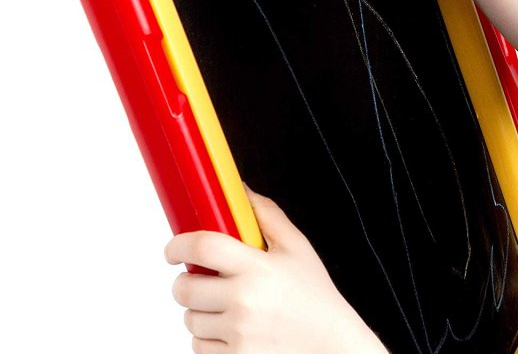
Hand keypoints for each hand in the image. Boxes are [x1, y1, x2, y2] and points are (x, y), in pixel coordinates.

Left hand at [165, 186, 388, 353]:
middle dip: (187, 280)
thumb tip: (241, 191)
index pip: (203, 247)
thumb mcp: (296, 247)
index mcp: (257, 268)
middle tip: (203, 278)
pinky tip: (231, 328)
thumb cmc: (314, 294)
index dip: (179, 244)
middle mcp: (243, 301)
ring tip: (226, 306)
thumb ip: (266, 215)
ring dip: (199, 311)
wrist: (331, 344)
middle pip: (184, 288)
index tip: (173, 248)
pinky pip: (199, 346)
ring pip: (189, 319)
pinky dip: (208, 337)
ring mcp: (237, 335)